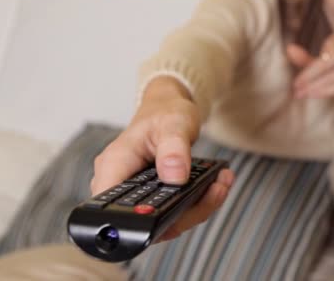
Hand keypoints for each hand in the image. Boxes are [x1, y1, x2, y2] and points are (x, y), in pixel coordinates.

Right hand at [90, 76, 234, 240]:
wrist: (170, 109)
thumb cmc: (164, 112)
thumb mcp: (172, 124)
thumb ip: (173, 150)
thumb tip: (174, 177)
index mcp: (114, 167)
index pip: (112, 211)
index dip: (136, 224)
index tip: (174, 212)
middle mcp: (122, 185)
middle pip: (146, 221)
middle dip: (186, 212)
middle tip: (216, 190)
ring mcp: (139, 195)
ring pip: (167, 220)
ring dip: (199, 208)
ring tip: (222, 183)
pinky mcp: (156, 199)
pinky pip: (177, 212)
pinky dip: (200, 202)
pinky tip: (218, 184)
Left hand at [286, 15, 333, 107]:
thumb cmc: (331, 83)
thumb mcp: (315, 71)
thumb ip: (304, 60)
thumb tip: (290, 48)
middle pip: (328, 61)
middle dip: (310, 74)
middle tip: (296, 85)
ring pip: (333, 75)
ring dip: (315, 85)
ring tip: (301, 93)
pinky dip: (326, 91)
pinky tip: (314, 95)